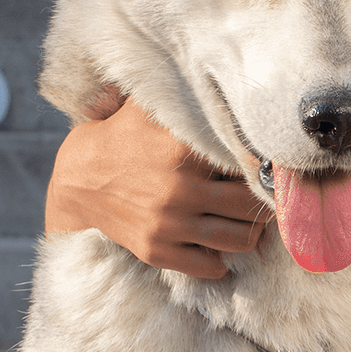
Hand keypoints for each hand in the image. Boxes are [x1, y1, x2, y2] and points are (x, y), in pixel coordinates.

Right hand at [44, 90, 270, 279]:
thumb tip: (228, 84)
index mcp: (183, 150)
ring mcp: (169, 224)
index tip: (273, 169)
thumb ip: (188, 99)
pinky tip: (215, 243)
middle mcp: (180, 189)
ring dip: (248, 232)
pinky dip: (219, 259)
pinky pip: (210, 267)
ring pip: (240, 240)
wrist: (77, 180)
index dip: (265, 167)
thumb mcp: (150, 108)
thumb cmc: (123, 137)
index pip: (249, 164)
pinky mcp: (158, 251)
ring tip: (244, 220)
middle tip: (264, 197)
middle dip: (262, 202)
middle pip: (251, 205)